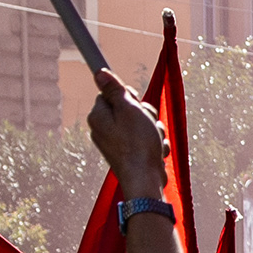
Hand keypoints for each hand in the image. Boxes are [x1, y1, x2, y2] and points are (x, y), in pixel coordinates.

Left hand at [85, 69, 169, 200]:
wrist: (145, 180)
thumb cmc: (138, 144)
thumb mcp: (129, 109)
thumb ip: (115, 90)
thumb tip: (99, 73)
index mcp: (98, 116)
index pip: (112, 93)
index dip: (129, 97)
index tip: (135, 105)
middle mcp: (103, 128)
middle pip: (128, 108)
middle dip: (144, 114)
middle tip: (147, 124)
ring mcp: (115, 142)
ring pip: (140, 124)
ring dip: (152, 129)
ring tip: (152, 140)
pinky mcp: (128, 152)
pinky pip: (144, 139)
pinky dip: (153, 143)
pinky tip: (154, 151)